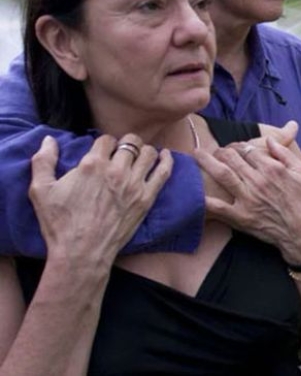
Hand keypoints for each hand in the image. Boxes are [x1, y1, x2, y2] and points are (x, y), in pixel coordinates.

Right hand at [29, 135, 170, 265]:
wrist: (82, 252)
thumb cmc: (60, 223)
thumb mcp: (40, 190)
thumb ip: (43, 161)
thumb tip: (49, 140)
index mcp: (92, 164)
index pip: (106, 140)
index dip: (105, 143)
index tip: (103, 151)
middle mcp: (116, 170)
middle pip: (130, 143)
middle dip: (126, 143)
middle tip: (123, 151)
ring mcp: (134, 184)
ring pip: (148, 153)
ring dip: (144, 150)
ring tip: (140, 155)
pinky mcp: (146, 198)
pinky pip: (164, 172)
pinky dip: (167, 160)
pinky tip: (166, 155)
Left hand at [199, 121, 299, 203]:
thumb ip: (284, 154)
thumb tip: (269, 140)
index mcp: (273, 168)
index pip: (249, 150)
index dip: (239, 146)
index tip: (234, 148)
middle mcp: (258, 181)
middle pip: (233, 158)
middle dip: (221, 151)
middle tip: (215, 150)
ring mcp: (248, 199)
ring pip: (223, 174)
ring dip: (207, 162)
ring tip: (196, 155)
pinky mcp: (241, 217)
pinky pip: (218, 207)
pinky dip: (205, 200)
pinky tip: (193, 191)